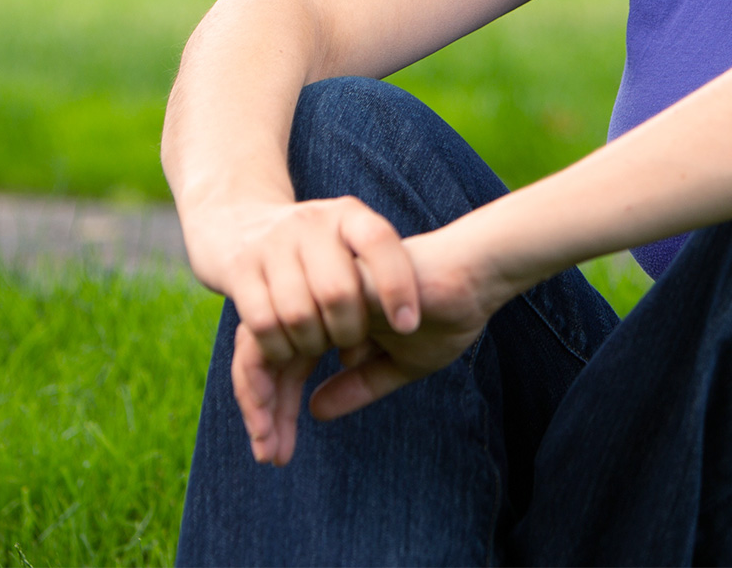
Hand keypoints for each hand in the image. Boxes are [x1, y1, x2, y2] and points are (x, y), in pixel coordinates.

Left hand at [227, 220, 515, 464]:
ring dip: (261, 396)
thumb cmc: (443, 315)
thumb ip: (357, 385)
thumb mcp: (396, 365)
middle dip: (259, 408)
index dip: (273, 408)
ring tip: (270, 437)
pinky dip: (275, 366)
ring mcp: (317, 289)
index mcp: (329, 318)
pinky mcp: (325, 284)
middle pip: (263, 354)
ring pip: (261, 341)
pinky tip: (288, 405)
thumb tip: (315, 412)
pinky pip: (282, 324)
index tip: (274, 451)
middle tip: (266, 453)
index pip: (284, 363)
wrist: (472, 279)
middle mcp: (317, 302)